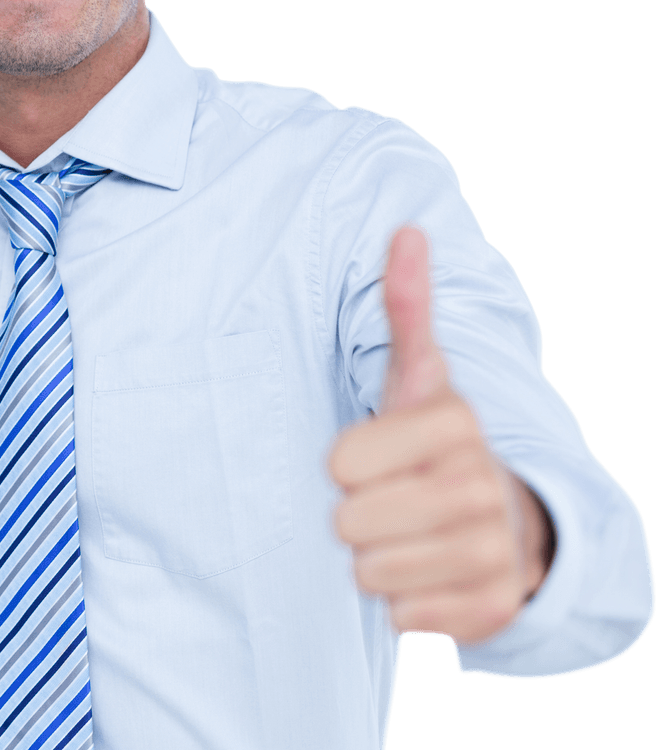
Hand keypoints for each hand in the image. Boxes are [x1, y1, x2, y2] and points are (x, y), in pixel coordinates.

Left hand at [327, 227, 553, 643]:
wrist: (504, 518)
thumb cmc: (436, 440)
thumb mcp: (418, 374)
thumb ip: (405, 307)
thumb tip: (405, 230)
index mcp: (456, 424)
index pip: (340, 465)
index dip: (346, 464)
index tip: (378, 455)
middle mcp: (481, 488)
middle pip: (349, 524)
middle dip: (358, 513)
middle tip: (391, 497)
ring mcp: (491, 554)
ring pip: (369, 574)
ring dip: (376, 557)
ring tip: (407, 530)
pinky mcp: (489, 610)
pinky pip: (399, 615)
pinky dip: (402, 597)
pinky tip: (426, 568)